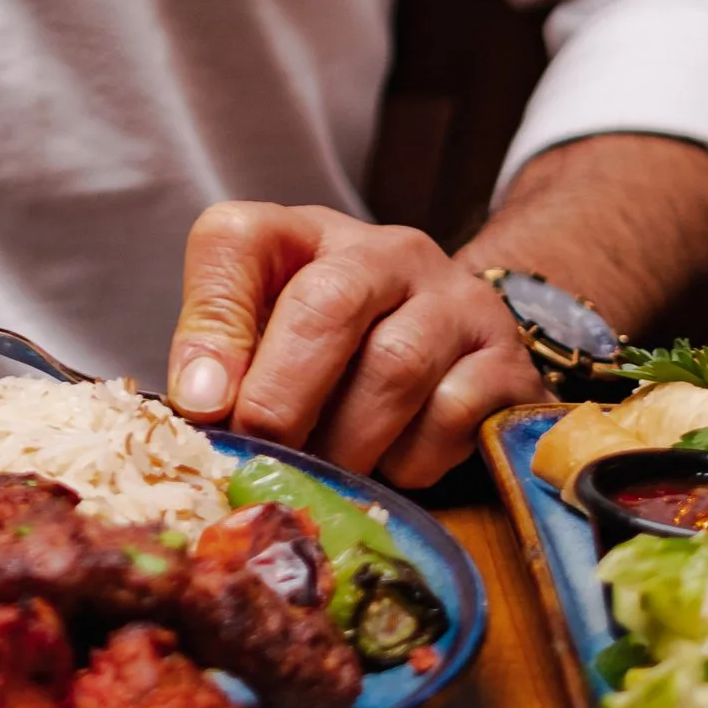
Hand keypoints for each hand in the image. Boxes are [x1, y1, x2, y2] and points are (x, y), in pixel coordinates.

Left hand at [167, 202, 540, 487]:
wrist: (457, 354)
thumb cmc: (339, 356)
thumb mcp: (270, 343)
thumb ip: (227, 361)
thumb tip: (201, 408)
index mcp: (304, 234)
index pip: (237, 240)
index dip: (211, 325)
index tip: (200, 406)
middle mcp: (386, 251)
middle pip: (326, 303)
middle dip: (283, 396)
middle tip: (263, 454)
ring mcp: (455, 299)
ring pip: (395, 364)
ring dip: (348, 440)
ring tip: (326, 473)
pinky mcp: (506, 358)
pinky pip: (455, 411)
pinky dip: (412, 458)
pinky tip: (393, 466)